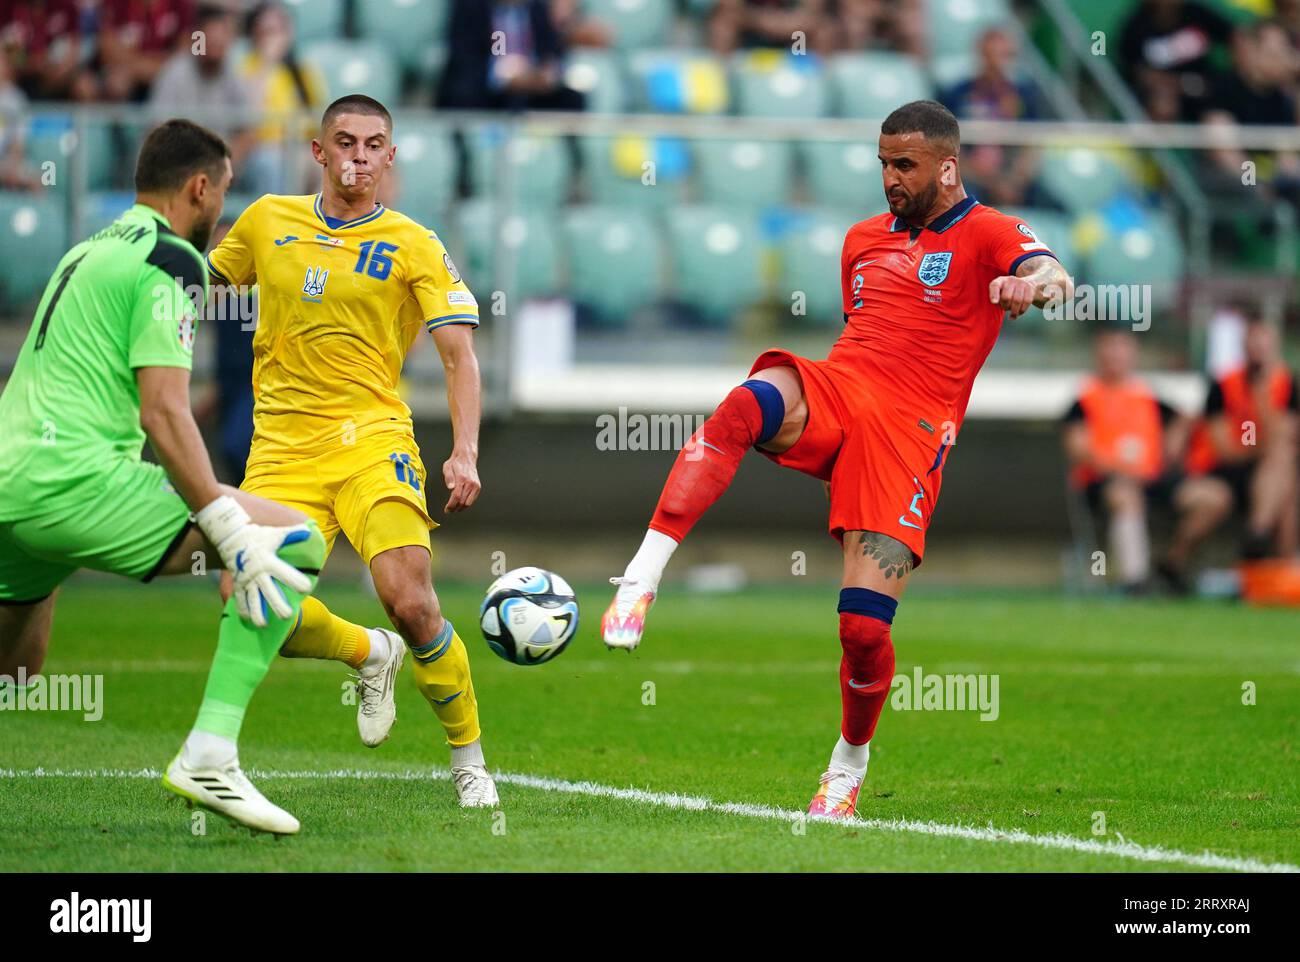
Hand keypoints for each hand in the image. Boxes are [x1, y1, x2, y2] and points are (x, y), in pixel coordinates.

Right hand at [197, 496, 312, 627]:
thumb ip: (293, 534)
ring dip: (257, 613)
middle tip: (287, 616)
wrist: (231, 535)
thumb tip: (309, 530)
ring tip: (264, 625)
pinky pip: (239, 599)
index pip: (285, 574)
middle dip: (278, 605)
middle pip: (269, 592)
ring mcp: (246, 580)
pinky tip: (248, 620)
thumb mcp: (276, 534)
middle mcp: (258, 574)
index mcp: (270, 562)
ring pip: (252, 600)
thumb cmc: (258, 535)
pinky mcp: (238, 583)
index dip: (296, 581)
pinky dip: (243, 610)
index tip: (306, 589)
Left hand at [442, 450, 480, 512]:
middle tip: (449, 510)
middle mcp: (470, 482)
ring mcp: (475, 485)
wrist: (466, 458)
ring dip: (461, 508)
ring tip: (454, 508)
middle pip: (463, 502)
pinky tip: (460, 503)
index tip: (447, 509)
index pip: (457, 496)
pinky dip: (466, 503)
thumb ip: (448, 477)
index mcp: (462, 478)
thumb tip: (450, 487)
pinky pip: (472, 500)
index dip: (451, 505)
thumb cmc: (456, 463)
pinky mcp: (478, 487)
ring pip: (468, 503)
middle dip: (455, 508)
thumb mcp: (447, 467)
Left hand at [988, 275, 1037, 317]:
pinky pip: (1026, 302)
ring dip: (1014, 310)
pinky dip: (1021, 310)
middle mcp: (1010, 280)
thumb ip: (995, 298)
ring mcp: (1021, 283)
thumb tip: (995, 302)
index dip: (994, 294)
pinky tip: (1018, 313)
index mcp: (1000, 281)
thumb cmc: (1007, 292)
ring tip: (1012, 312)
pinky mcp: (1029, 288)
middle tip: (1005, 308)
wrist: (1026, 284)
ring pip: (1017, 301)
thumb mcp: (999, 293)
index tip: (994, 302)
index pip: (995, 285)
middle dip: (1005, 306)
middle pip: (1006, 297)